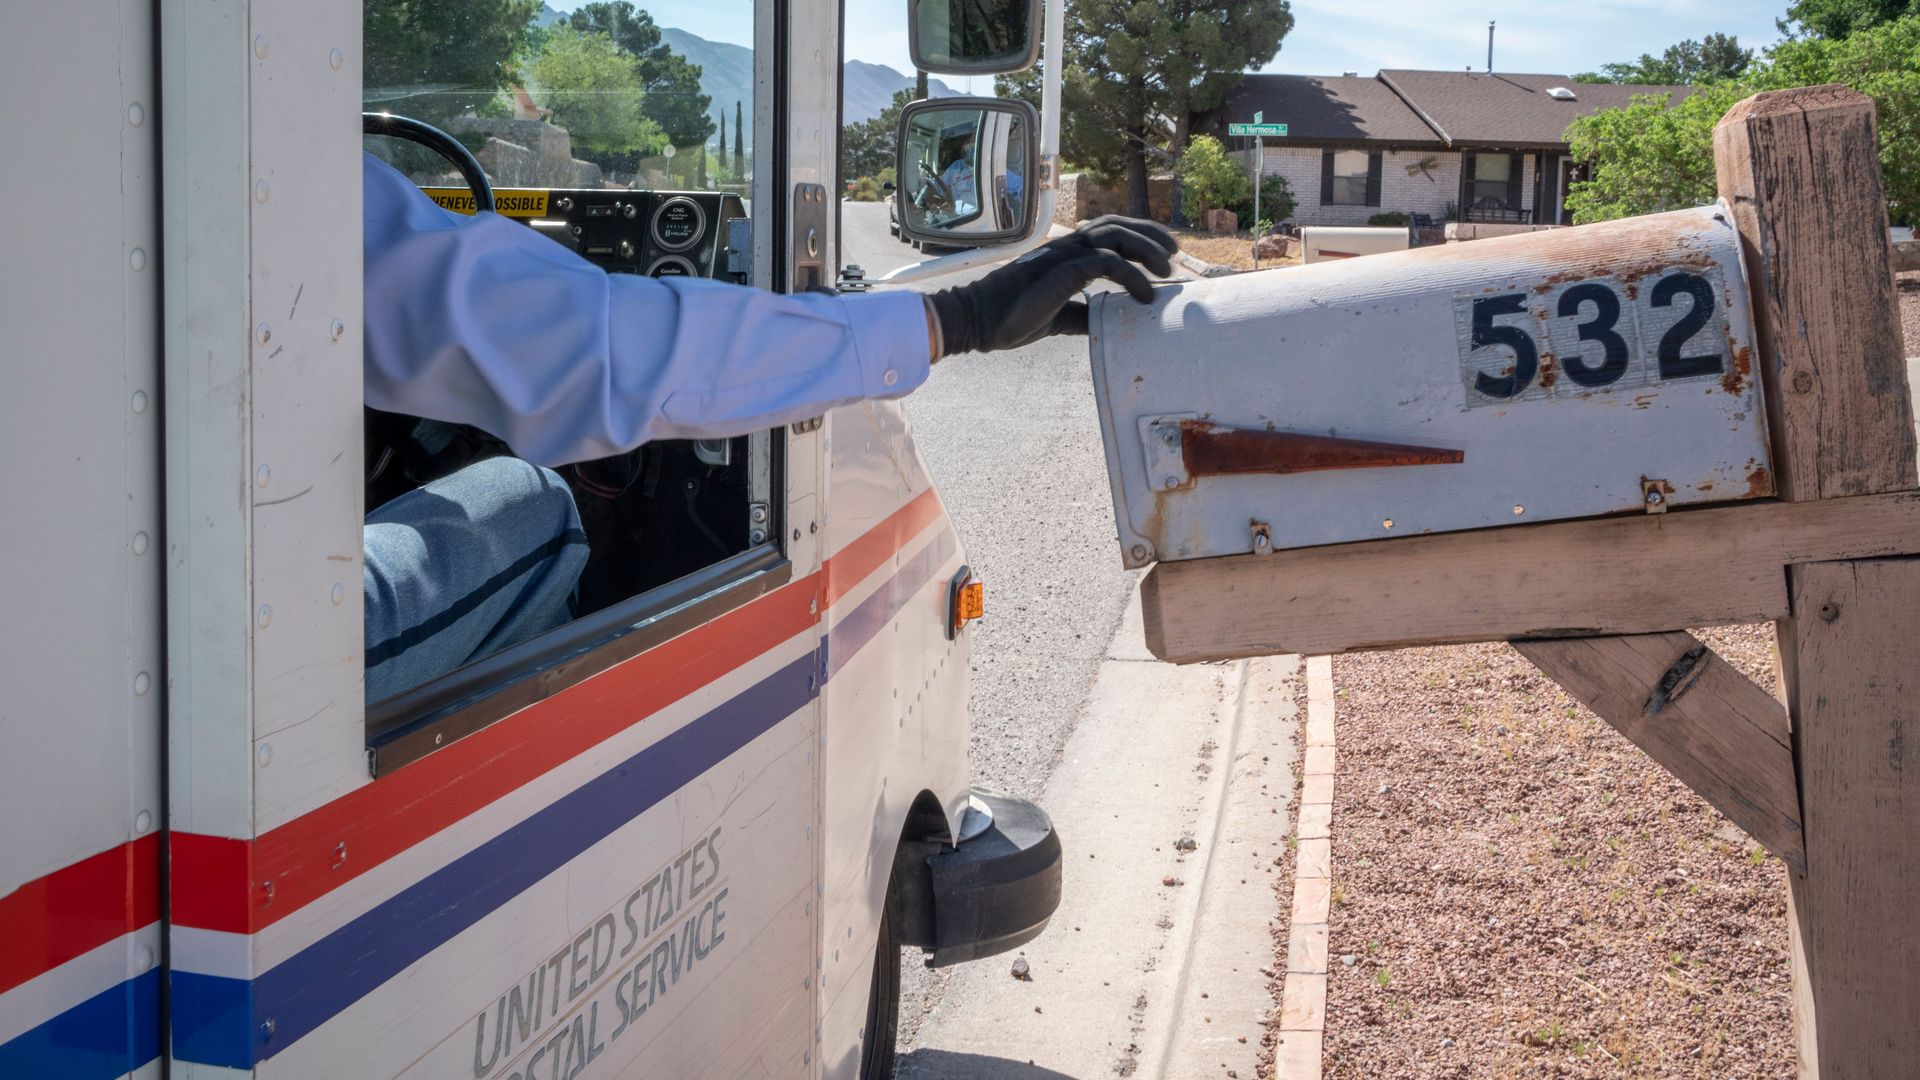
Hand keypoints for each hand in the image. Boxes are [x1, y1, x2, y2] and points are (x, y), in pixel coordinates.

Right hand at [926, 216, 1177, 355]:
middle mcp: (1065, 248)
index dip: (1137, 235)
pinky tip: (1144, 296)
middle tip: (1173, 255)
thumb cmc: (1010, 318)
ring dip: (1147, 250)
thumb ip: (1081, 315)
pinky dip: (1131, 276)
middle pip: (1116, 225)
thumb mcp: (1056, 319)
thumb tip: (1107, 322)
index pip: (1107, 232)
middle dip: (1150, 234)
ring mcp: (1062, 256)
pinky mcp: (1061, 271)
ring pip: (1114, 236)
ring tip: (1166, 273)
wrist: (976, 321)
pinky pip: (1105, 263)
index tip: (1161, 254)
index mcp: (1063, 254)